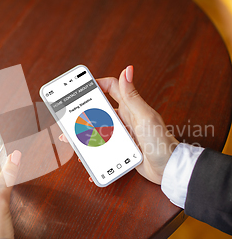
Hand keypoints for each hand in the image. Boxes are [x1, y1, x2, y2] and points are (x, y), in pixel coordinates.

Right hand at [59, 66, 178, 184]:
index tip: (82, 86)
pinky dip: (94, 154)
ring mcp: (123, 134)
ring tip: (70, 140)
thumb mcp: (144, 117)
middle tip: (68, 116)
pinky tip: (87, 161)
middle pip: (99, 110)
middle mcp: (125, 119)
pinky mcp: (123, 150)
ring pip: (98, 131)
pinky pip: (104, 149)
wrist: (169, 169)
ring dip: (83, 135)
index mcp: (131, 107)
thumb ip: (132, 96)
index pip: (111, 88)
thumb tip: (128, 69)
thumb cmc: (161, 141)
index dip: (97, 84)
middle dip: (83, 112)